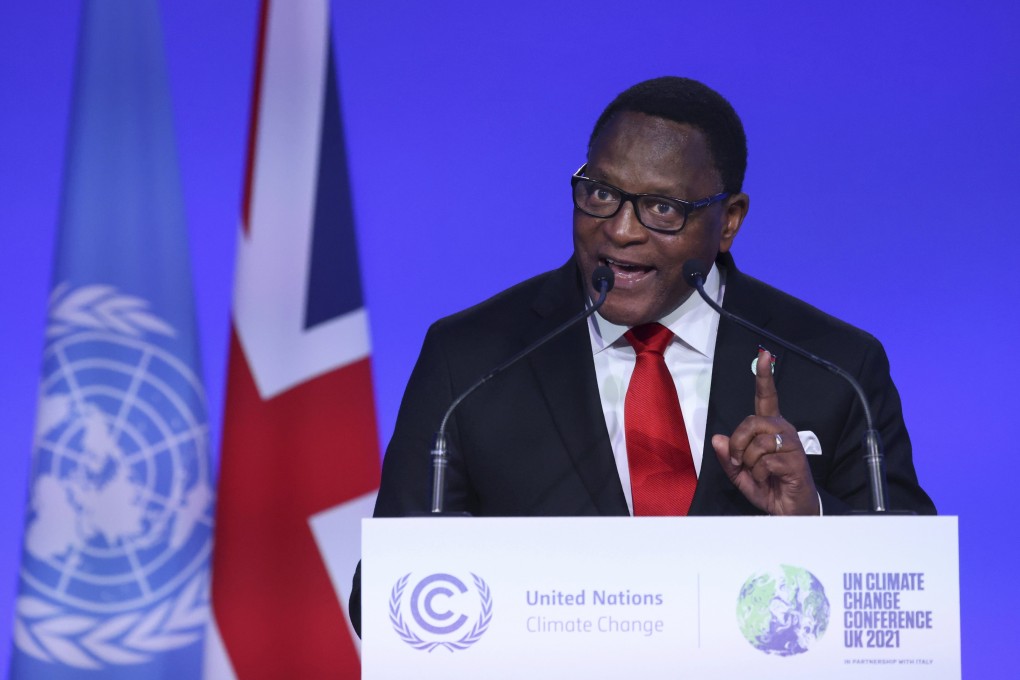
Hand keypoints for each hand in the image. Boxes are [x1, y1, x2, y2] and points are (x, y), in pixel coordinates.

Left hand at [711, 349, 819, 514]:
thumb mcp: (740, 473)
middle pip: (750, 422)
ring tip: (758, 474)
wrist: (790, 510)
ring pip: (757, 443)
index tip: (763, 354)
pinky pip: (765, 462)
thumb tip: (718, 438)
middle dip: (738, 444)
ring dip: (749, 463)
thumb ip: (728, 457)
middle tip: (740, 463)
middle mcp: (782, 429)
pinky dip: (759, 475)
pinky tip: (769, 480)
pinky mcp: (796, 460)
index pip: (766, 397)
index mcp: (769, 428)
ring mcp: (791, 443)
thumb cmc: (768, 486)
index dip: (764, 376)